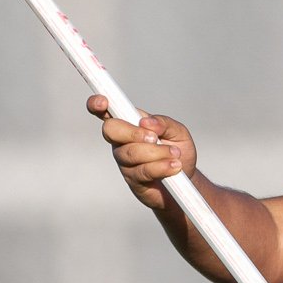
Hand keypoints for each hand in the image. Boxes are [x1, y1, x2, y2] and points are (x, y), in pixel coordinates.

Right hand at [87, 94, 196, 212]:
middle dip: (133, 133)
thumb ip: (164, 123)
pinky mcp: (133, 180)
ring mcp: (125, 161)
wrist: (185, 178)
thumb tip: (147, 122)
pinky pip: (142, 171)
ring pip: (131, 152)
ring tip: (175, 154)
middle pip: (111, 130)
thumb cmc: (177, 151)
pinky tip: (173, 166)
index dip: (97, 105)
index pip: (106, 112)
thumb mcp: (177, 131)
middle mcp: (122, 141)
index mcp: (129, 123)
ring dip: (156, 152)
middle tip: (154, 138)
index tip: (103, 102)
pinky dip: (161, 167)